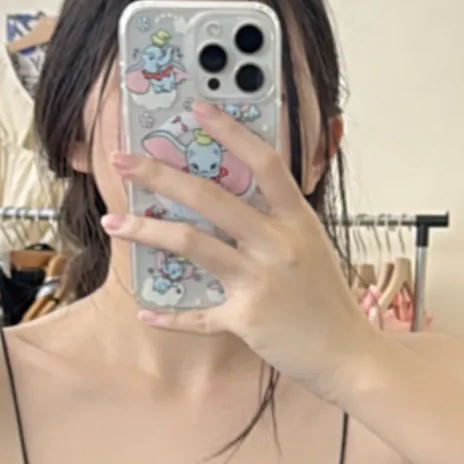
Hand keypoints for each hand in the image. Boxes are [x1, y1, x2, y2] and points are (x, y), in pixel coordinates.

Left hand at [105, 103, 379, 403]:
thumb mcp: (312, 248)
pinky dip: (170, 315)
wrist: (349, 355)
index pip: (265, 163)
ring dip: (146, 231)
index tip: (199, 108)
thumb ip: (277, 223)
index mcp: (298, 220)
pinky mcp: (247, 319)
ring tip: (114, 222)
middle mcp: (279, 244)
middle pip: (212, 198)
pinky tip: (146, 311)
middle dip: (161, 175)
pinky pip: (198, 315)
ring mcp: (261, 280)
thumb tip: (229, 200)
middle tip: (124, 160)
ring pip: (192, 244)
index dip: (231, 132)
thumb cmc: (327, 301)